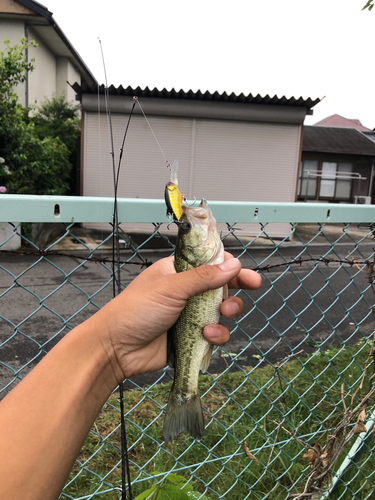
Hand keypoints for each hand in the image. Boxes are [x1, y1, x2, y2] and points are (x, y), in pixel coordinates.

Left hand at [100, 253, 261, 379]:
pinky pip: (214, 334)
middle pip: (221, 288)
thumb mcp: (171, 288)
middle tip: (247, 290)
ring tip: (219, 317)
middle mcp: (186, 292)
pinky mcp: (191, 337)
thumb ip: (203, 277)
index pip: (210, 264)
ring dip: (226, 314)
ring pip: (221, 312)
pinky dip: (216, 335)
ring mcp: (189, 315)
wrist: (116, 348)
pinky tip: (206, 336)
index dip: (230, 267)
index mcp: (178, 272)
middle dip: (233, 291)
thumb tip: (233, 265)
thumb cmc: (136, 310)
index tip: (247, 275)